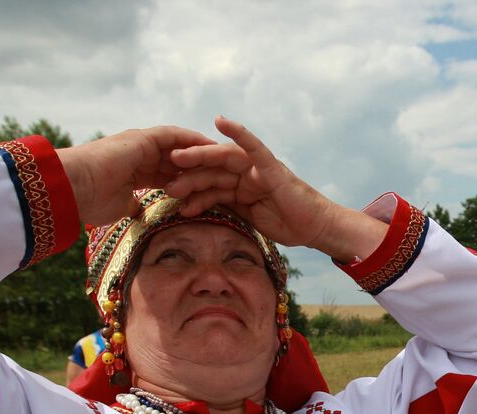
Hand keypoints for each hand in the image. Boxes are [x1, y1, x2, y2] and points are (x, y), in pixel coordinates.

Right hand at [56, 126, 215, 226]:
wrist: (72, 188)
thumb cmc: (89, 200)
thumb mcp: (118, 205)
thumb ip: (131, 204)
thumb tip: (137, 211)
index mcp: (135, 168)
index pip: (170, 172)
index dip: (191, 178)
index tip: (212, 187)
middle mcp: (139, 152)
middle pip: (179, 157)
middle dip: (203, 163)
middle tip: (230, 170)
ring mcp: (140, 143)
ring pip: (180, 145)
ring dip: (203, 150)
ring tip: (227, 156)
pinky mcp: (142, 139)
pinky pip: (175, 137)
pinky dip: (194, 140)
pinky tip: (213, 147)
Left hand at [165, 117, 385, 259]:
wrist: (314, 229)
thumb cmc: (286, 224)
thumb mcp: (247, 218)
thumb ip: (226, 206)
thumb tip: (195, 207)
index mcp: (239, 185)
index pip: (208, 181)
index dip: (187, 182)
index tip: (161, 186)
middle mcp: (245, 173)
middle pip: (210, 169)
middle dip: (186, 172)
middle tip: (162, 179)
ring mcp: (256, 168)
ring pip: (222, 160)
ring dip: (200, 160)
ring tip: (177, 166)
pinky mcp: (270, 166)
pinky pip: (253, 146)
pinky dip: (239, 131)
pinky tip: (221, 120)